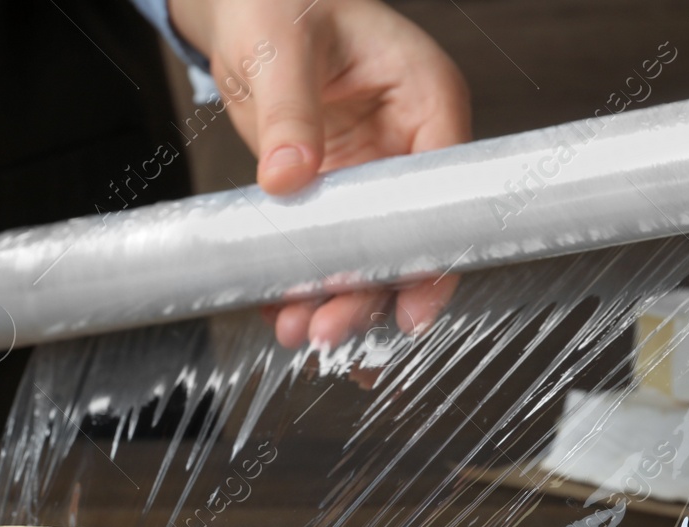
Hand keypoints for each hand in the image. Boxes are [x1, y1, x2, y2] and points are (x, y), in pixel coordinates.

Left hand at [169, 0, 470, 347]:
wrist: (244, 6)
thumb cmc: (279, 0)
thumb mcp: (281, 48)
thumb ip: (289, 112)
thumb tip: (288, 177)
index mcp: (422, 96)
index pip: (444, 186)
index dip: (431, 251)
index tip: (411, 304)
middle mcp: (403, 142)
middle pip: (404, 235)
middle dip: (371, 290)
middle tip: (330, 331)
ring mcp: (367, 171)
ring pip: (366, 252)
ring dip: (336, 298)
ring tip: (298, 332)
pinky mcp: (329, 190)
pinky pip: (326, 246)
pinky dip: (303, 280)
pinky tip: (280, 311)